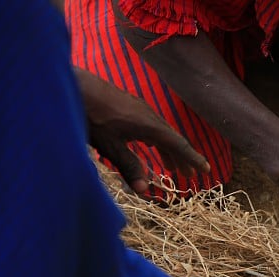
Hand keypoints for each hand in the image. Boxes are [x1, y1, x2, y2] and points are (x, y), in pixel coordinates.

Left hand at [74, 68, 209, 192]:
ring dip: (168, 150)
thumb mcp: (109, 145)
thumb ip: (129, 166)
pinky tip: (149, 145)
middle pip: (172, 139)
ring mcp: (138, 109)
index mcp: (150, 125)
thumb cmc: (90, 116)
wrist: (72, 85)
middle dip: (182, 158)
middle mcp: (149, 115)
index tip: (206, 170)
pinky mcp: (127, 106)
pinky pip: (150, 126)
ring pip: (160, 133)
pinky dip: (156, 141)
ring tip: (171, 167)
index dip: (193, 159)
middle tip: (189, 176)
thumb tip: (144, 190)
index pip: (178, 145)